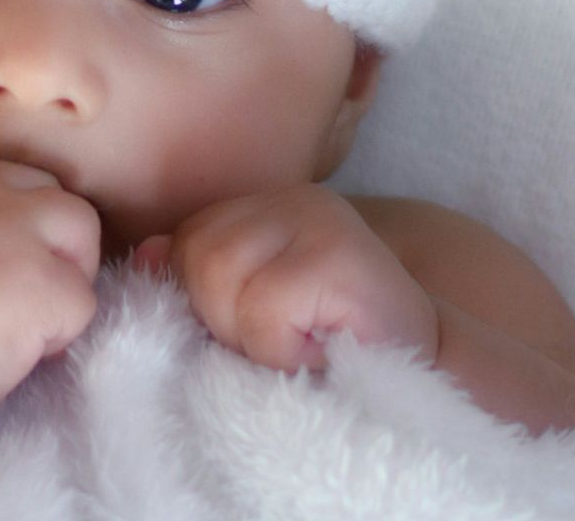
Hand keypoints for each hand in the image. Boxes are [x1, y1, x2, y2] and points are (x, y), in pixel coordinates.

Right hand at [0, 159, 101, 432]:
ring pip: (83, 230)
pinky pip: (83, 300)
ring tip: (34, 318)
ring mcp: (18, 233)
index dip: (15, 225)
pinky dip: (62, 332)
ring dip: (68, 276)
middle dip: (53, 242)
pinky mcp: (44, 283)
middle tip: (26, 294)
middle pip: (55, 195)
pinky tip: (24, 352)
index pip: (10, 179)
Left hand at [133, 185, 437, 371]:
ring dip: (253, 337)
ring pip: (218, 277)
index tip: (255, 330)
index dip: (202, 300)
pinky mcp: (338, 252)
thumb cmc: (331, 351)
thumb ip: (197, 280)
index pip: (182, 242)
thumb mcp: (251, 314)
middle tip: (284, 342)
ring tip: (302, 345)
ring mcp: (317, 217)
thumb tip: (142, 256)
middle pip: (194, 255)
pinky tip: (322, 350)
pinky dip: (282, 347)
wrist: (432, 376)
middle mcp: (289, 198)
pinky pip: (262, 307)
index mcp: (262, 208)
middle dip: (223, 318)